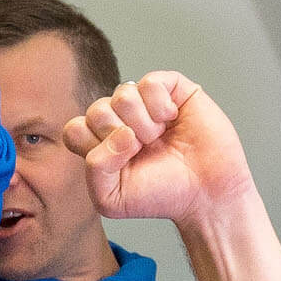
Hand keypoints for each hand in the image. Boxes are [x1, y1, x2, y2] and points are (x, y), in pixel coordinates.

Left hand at [70, 71, 254, 227]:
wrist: (205, 195)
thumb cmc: (161, 196)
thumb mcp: (111, 198)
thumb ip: (95, 168)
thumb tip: (120, 132)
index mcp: (102, 143)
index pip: (75, 130)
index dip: (94, 146)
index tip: (120, 164)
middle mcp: (121, 119)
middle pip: (97, 111)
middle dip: (121, 137)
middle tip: (144, 151)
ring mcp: (145, 103)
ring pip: (122, 94)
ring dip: (143, 124)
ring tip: (159, 137)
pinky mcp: (172, 89)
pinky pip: (150, 82)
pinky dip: (159, 104)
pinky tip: (171, 118)